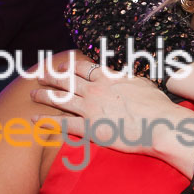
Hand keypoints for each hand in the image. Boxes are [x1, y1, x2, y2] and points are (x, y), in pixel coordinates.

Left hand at [29, 51, 193, 163]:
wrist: (161, 125)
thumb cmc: (158, 106)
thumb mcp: (143, 83)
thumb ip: (127, 78)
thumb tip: (124, 74)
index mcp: (109, 77)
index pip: (82, 66)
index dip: (68, 65)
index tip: (60, 64)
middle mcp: (96, 90)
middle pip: (66, 79)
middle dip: (50, 76)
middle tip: (38, 74)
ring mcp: (91, 108)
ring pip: (60, 99)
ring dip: (44, 95)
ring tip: (32, 93)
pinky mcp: (91, 128)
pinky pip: (63, 123)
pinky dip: (47, 121)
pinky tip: (35, 118)